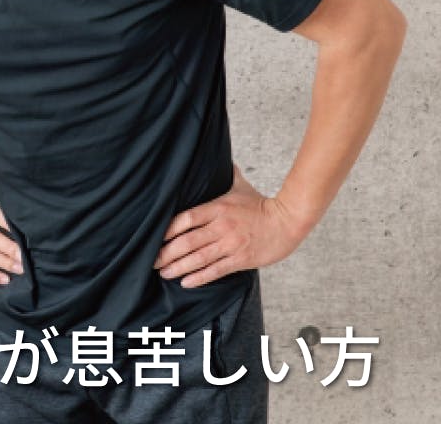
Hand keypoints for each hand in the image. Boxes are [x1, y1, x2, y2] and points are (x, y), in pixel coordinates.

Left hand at [153, 163, 308, 287]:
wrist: (289, 221)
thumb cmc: (261, 204)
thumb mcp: (239, 186)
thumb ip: (224, 175)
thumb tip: (216, 159)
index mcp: (217, 208)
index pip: (185, 218)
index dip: (167, 230)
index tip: (154, 237)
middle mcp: (221, 226)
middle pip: (187, 241)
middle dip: (166, 253)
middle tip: (152, 260)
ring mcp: (231, 244)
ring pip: (198, 258)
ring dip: (178, 267)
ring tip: (164, 273)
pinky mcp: (241, 259)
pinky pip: (216, 270)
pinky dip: (199, 277)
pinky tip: (186, 282)